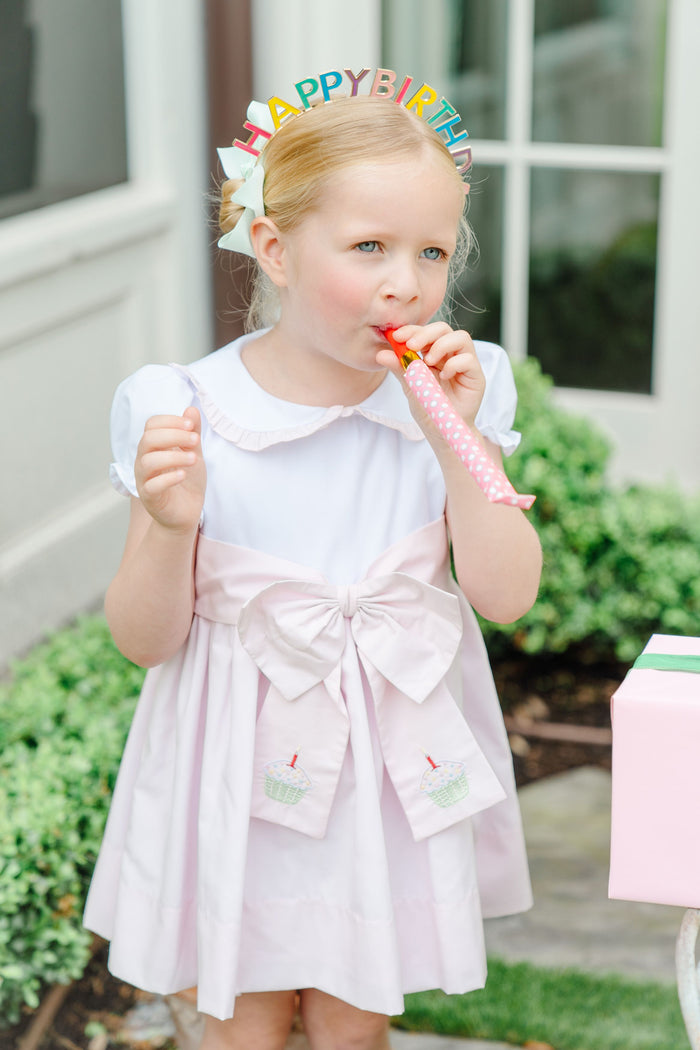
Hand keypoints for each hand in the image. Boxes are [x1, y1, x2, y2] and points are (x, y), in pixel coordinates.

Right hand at [133, 407, 206, 533]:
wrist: (186, 512)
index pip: (151, 425)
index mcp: (153, 447)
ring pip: (148, 462)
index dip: (170, 421)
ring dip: (173, 456)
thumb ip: (192, 434)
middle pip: (148, 439)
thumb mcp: (194, 453)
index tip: (191, 425)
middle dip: (173, 436)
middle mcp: (144, 460)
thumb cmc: (187, 481)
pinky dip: (168, 478)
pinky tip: (183, 475)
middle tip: (195, 440)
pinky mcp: (150, 498)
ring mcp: (144, 480)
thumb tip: (191, 409)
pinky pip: (152, 486)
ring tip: (194, 459)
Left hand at [376, 322, 484, 427]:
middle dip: (426, 333)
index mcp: (434, 354)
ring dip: (441, 346)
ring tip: (429, 362)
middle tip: (411, 346)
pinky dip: (454, 364)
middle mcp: (451, 355)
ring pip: (461, 337)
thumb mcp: (410, 386)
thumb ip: (400, 368)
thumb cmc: (429, 408)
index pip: (426, 332)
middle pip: (444, 329)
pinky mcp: (476, 376)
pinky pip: (469, 359)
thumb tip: (380, 354)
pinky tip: (444, 376)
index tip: (396, 336)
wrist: (442, 432)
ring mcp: (465, 364)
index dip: (412, 330)